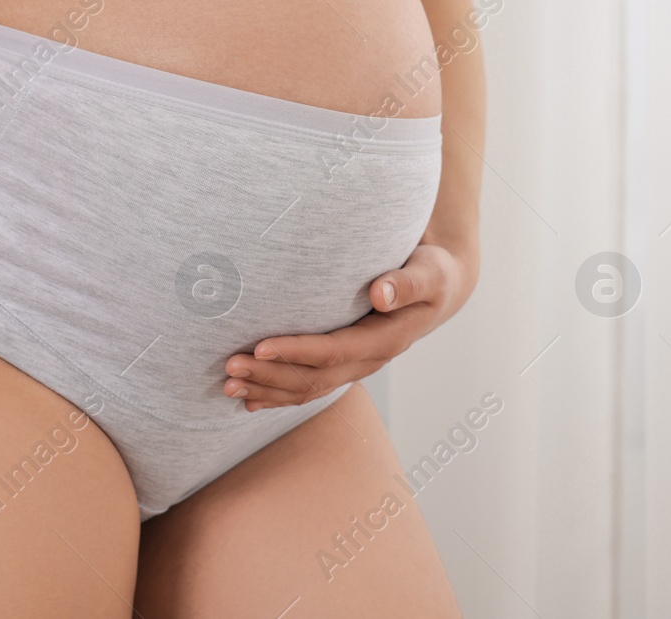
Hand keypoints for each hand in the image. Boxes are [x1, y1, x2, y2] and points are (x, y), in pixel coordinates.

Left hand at [222, 242, 468, 411]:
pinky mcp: (347, 363)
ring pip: (308, 388)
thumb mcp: (430, 272)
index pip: (333, 351)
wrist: (442, 288)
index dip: (294, 352)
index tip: (258, 346)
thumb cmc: (433, 271)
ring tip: (228, 385)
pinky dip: (278, 394)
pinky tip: (249, 399)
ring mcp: (358, 366)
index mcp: (387, 340)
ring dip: (267, 389)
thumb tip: (379, 294)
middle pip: (313, 378)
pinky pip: (310, 386)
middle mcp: (370, 360)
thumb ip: (407, 283)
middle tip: (229, 367)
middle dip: (269, 375)